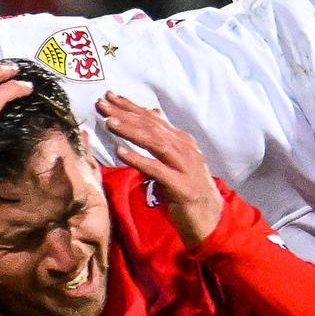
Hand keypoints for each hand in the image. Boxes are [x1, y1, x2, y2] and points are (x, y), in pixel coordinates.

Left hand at [97, 92, 222, 244]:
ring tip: (110, 123)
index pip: (153, 119)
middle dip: (126, 114)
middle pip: (152, 127)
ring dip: (131, 131)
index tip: (109, 96)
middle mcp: (185, 149)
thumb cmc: (190, 189)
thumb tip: (154, 112)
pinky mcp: (181, 187)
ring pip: (155, 143)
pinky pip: (157, 170)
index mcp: (183, 141)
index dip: (131, 106)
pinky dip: (139, 160)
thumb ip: (166, 137)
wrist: (212, 219)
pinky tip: (121, 152)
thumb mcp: (179, 159)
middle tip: (102, 104)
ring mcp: (185, 167)